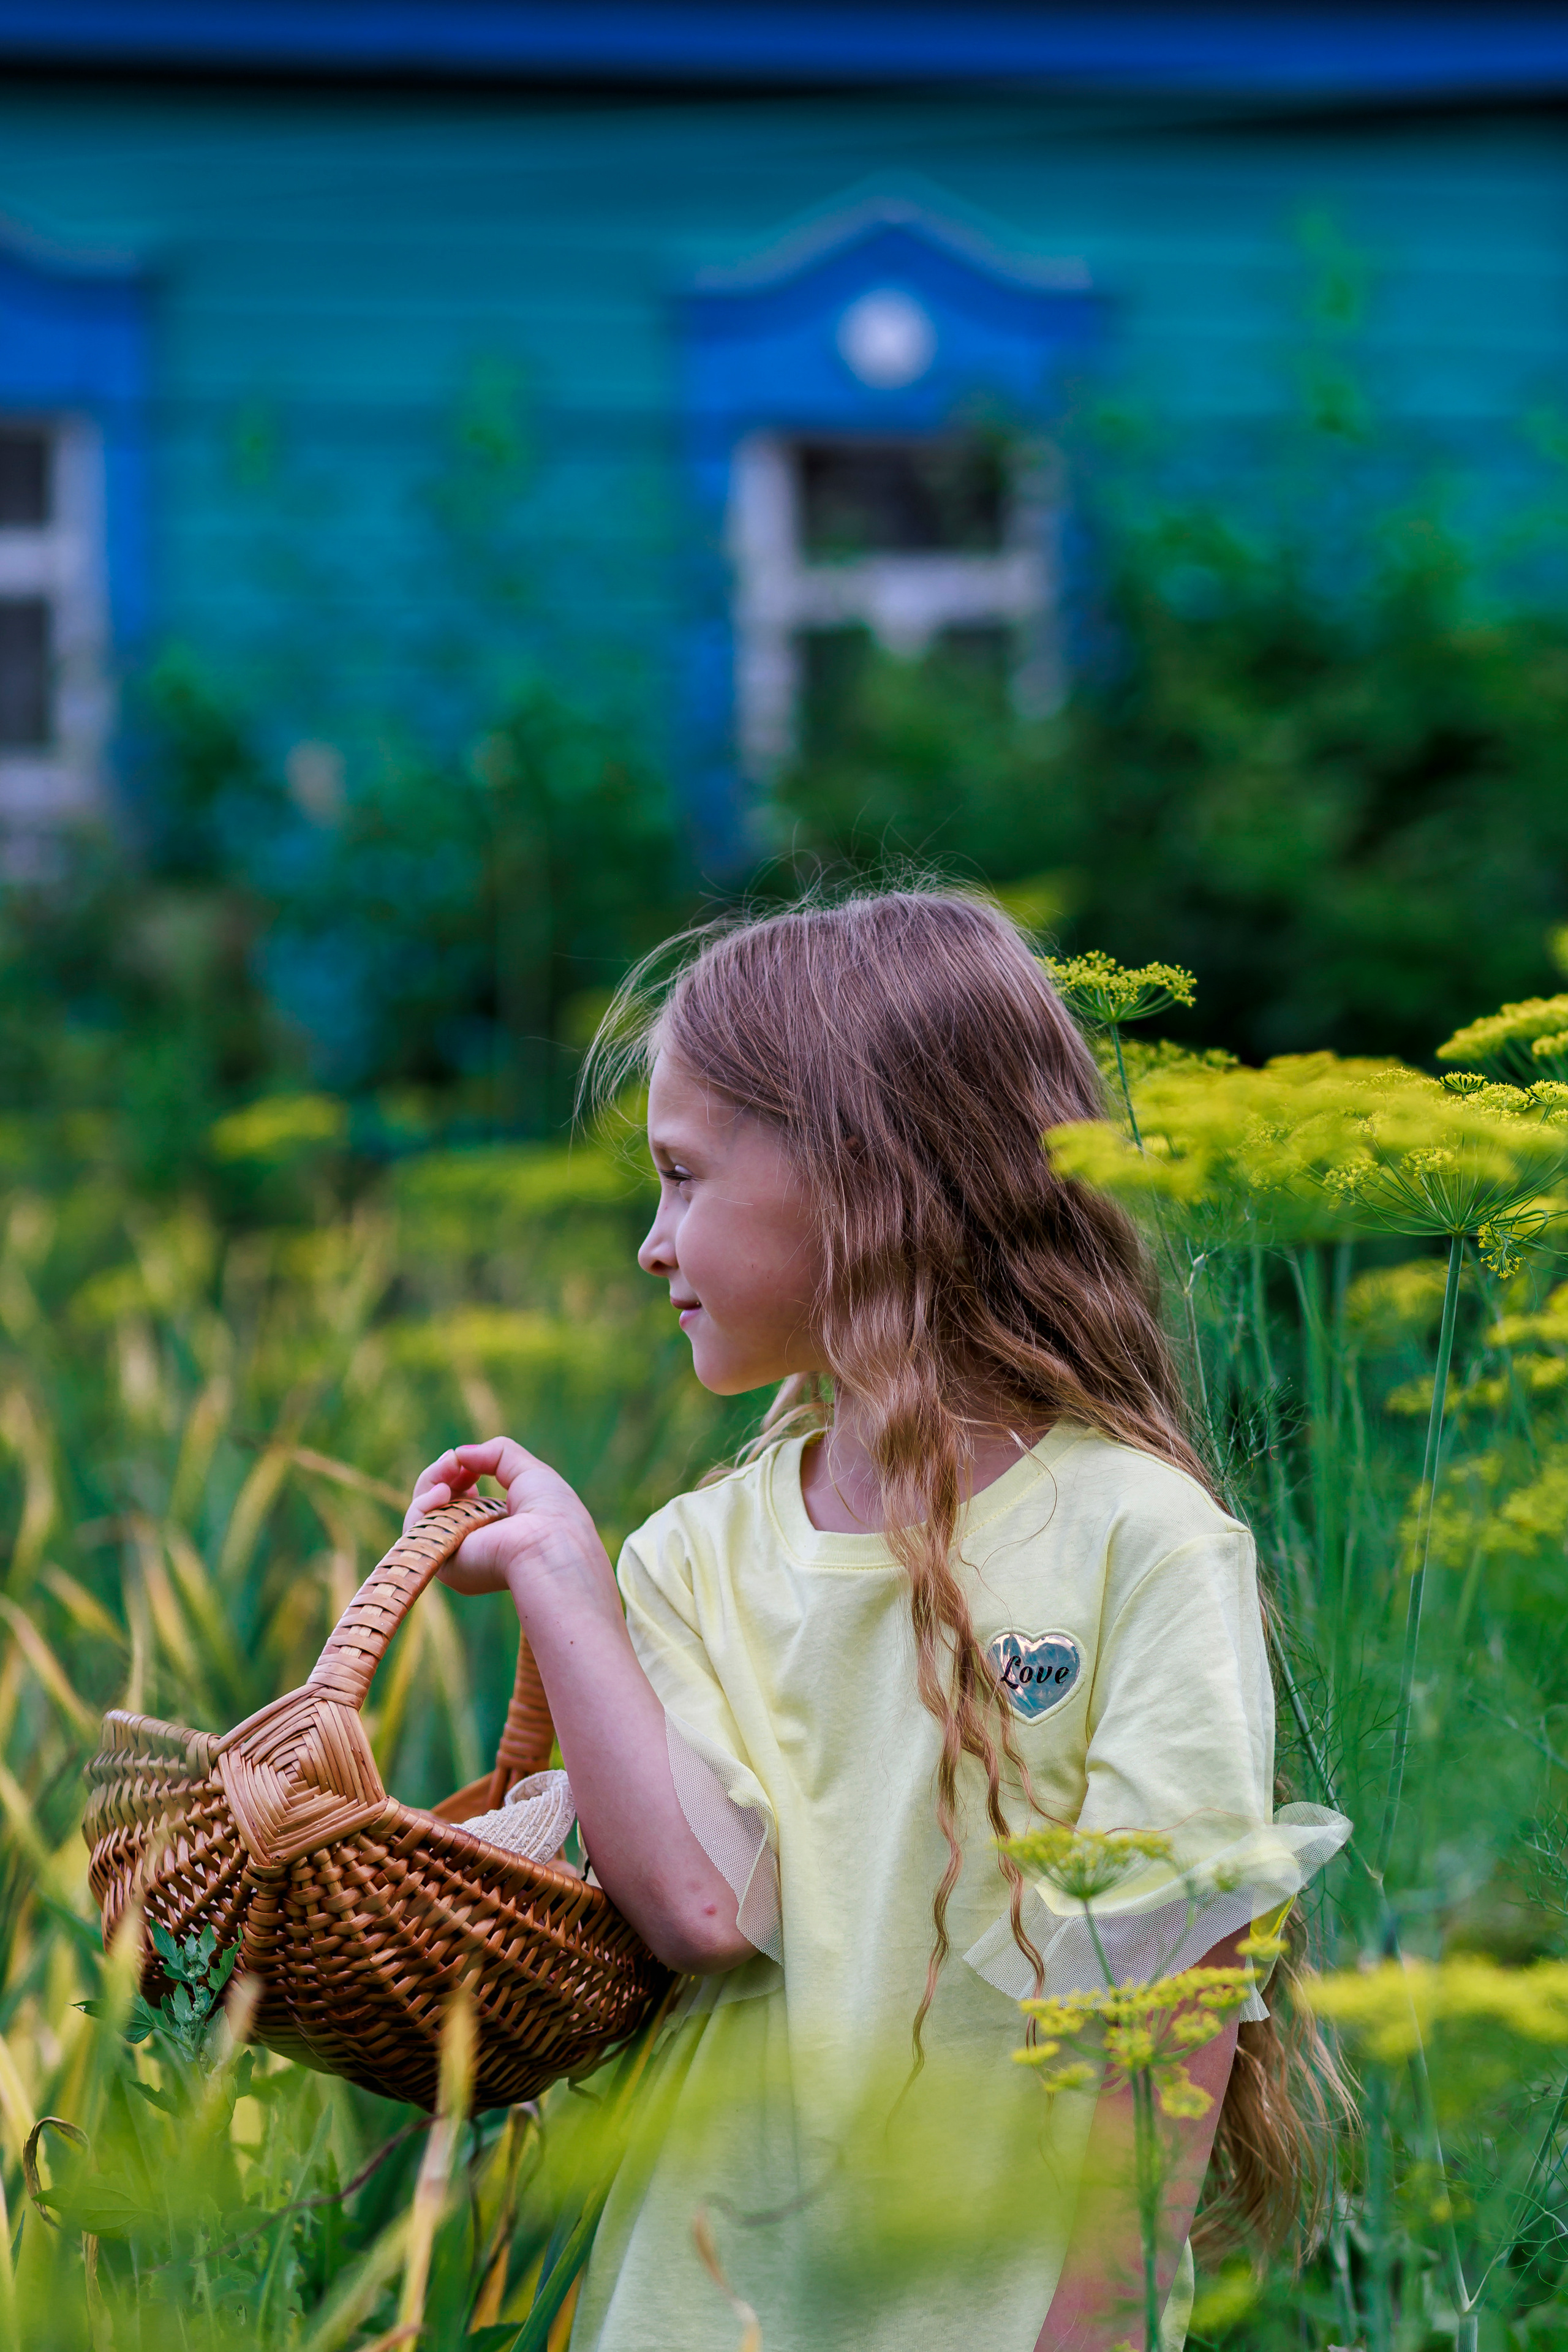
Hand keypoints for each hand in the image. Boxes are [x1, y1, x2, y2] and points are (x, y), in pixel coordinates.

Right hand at [404, 1437, 608, 1598]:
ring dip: (430, 1484)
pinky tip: (443, 1492)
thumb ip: (496, 1454)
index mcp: (497, 1529)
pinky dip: (423, 1504)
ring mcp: (455, 1555)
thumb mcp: (527, 1471)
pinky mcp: (441, 1563)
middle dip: (440, 1476)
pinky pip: (415, 1530)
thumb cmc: (550, 1512)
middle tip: (452, 1461)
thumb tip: (460, 1453)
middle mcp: (474, 1545)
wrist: (548, 1547)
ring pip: (422, 1515)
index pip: (462, 1502)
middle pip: (437, 1505)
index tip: (463, 1461)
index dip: (457, 1475)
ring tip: (449, 1474)